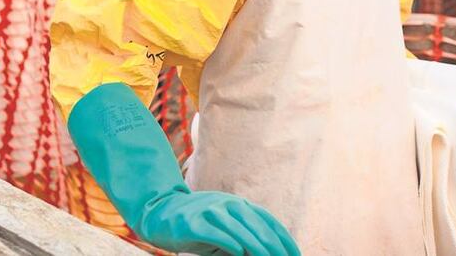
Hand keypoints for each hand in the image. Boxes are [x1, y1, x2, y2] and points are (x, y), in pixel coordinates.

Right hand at [140, 190, 299, 255]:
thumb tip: (266, 252)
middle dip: (274, 247)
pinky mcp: (194, 222)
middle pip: (258, 226)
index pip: (269, 222)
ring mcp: (211, 210)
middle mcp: (228, 204)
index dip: (284, 239)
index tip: (296, 255)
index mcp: (239, 205)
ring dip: (257, 247)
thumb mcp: (225, 230)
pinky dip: (230, 242)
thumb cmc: (198, 227)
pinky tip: (239, 252)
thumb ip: (245, 238)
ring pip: (241, 230)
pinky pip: (217, 233)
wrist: (160, 213)